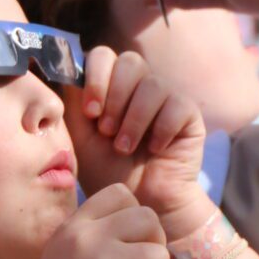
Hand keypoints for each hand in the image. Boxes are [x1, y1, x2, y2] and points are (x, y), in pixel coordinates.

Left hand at [64, 47, 207, 238]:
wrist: (139, 203)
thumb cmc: (107, 171)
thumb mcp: (81, 136)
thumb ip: (75, 101)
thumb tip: (70, 69)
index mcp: (111, 86)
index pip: (103, 55)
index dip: (95, 77)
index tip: (90, 112)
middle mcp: (139, 86)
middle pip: (130, 61)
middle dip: (114, 96)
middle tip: (106, 131)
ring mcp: (166, 97)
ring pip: (152, 84)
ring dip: (133, 120)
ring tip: (124, 148)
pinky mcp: (188, 113)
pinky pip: (176, 105)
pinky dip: (160, 130)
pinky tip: (154, 150)